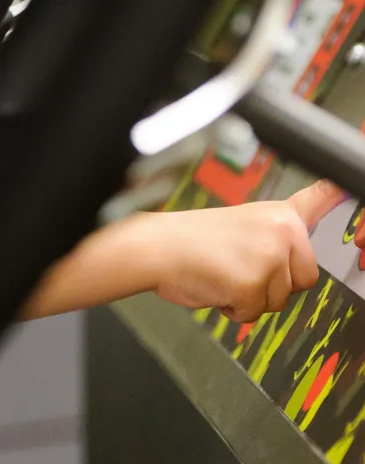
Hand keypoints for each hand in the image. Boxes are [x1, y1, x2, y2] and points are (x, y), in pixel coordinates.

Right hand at [151, 180, 344, 323]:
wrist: (155, 247)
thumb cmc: (189, 238)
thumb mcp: (241, 223)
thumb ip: (274, 232)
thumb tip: (301, 233)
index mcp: (278, 214)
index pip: (319, 201)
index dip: (336, 194)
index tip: (348, 186)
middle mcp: (281, 231)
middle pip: (305, 278)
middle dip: (274, 284)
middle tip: (238, 266)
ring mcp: (269, 257)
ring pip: (279, 301)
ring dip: (251, 297)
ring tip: (222, 272)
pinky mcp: (253, 284)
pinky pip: (253, 313)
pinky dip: (233, 307)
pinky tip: (215, 284)